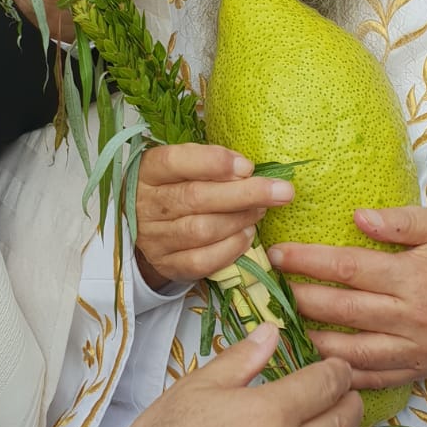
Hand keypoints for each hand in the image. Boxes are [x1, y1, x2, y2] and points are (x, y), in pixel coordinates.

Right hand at [134, 143, 293, 289]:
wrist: (145, 226)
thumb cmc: (173, 187)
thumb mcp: (182, 166)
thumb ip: (209, 163)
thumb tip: (246, 169)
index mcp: (148, 171)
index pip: (175, 162)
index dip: (213, 162)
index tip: (247, 166)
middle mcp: (146, 205)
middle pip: (195, 198)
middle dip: (244, 193)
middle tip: (281, 191)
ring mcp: (154, 238)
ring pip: (202, 230)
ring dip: (240, 220)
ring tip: (261, 211)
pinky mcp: (167, 264)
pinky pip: (201, 261)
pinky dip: (230, 248)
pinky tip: (246, 235)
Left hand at [268, 205, 426, 387]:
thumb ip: (401, 222)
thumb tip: (357, 217)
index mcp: (416, 277)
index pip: (348, 268)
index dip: (308, 261)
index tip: (278, 254)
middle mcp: (413, 317)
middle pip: (342, 310)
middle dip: (301, 298)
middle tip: (273, 287)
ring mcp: (414, 349)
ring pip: (351, 350)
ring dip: (312, 338)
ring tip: (287, 322)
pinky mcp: (417, 370)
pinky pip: (372, 376)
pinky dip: (341, 370)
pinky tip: (317, 357)